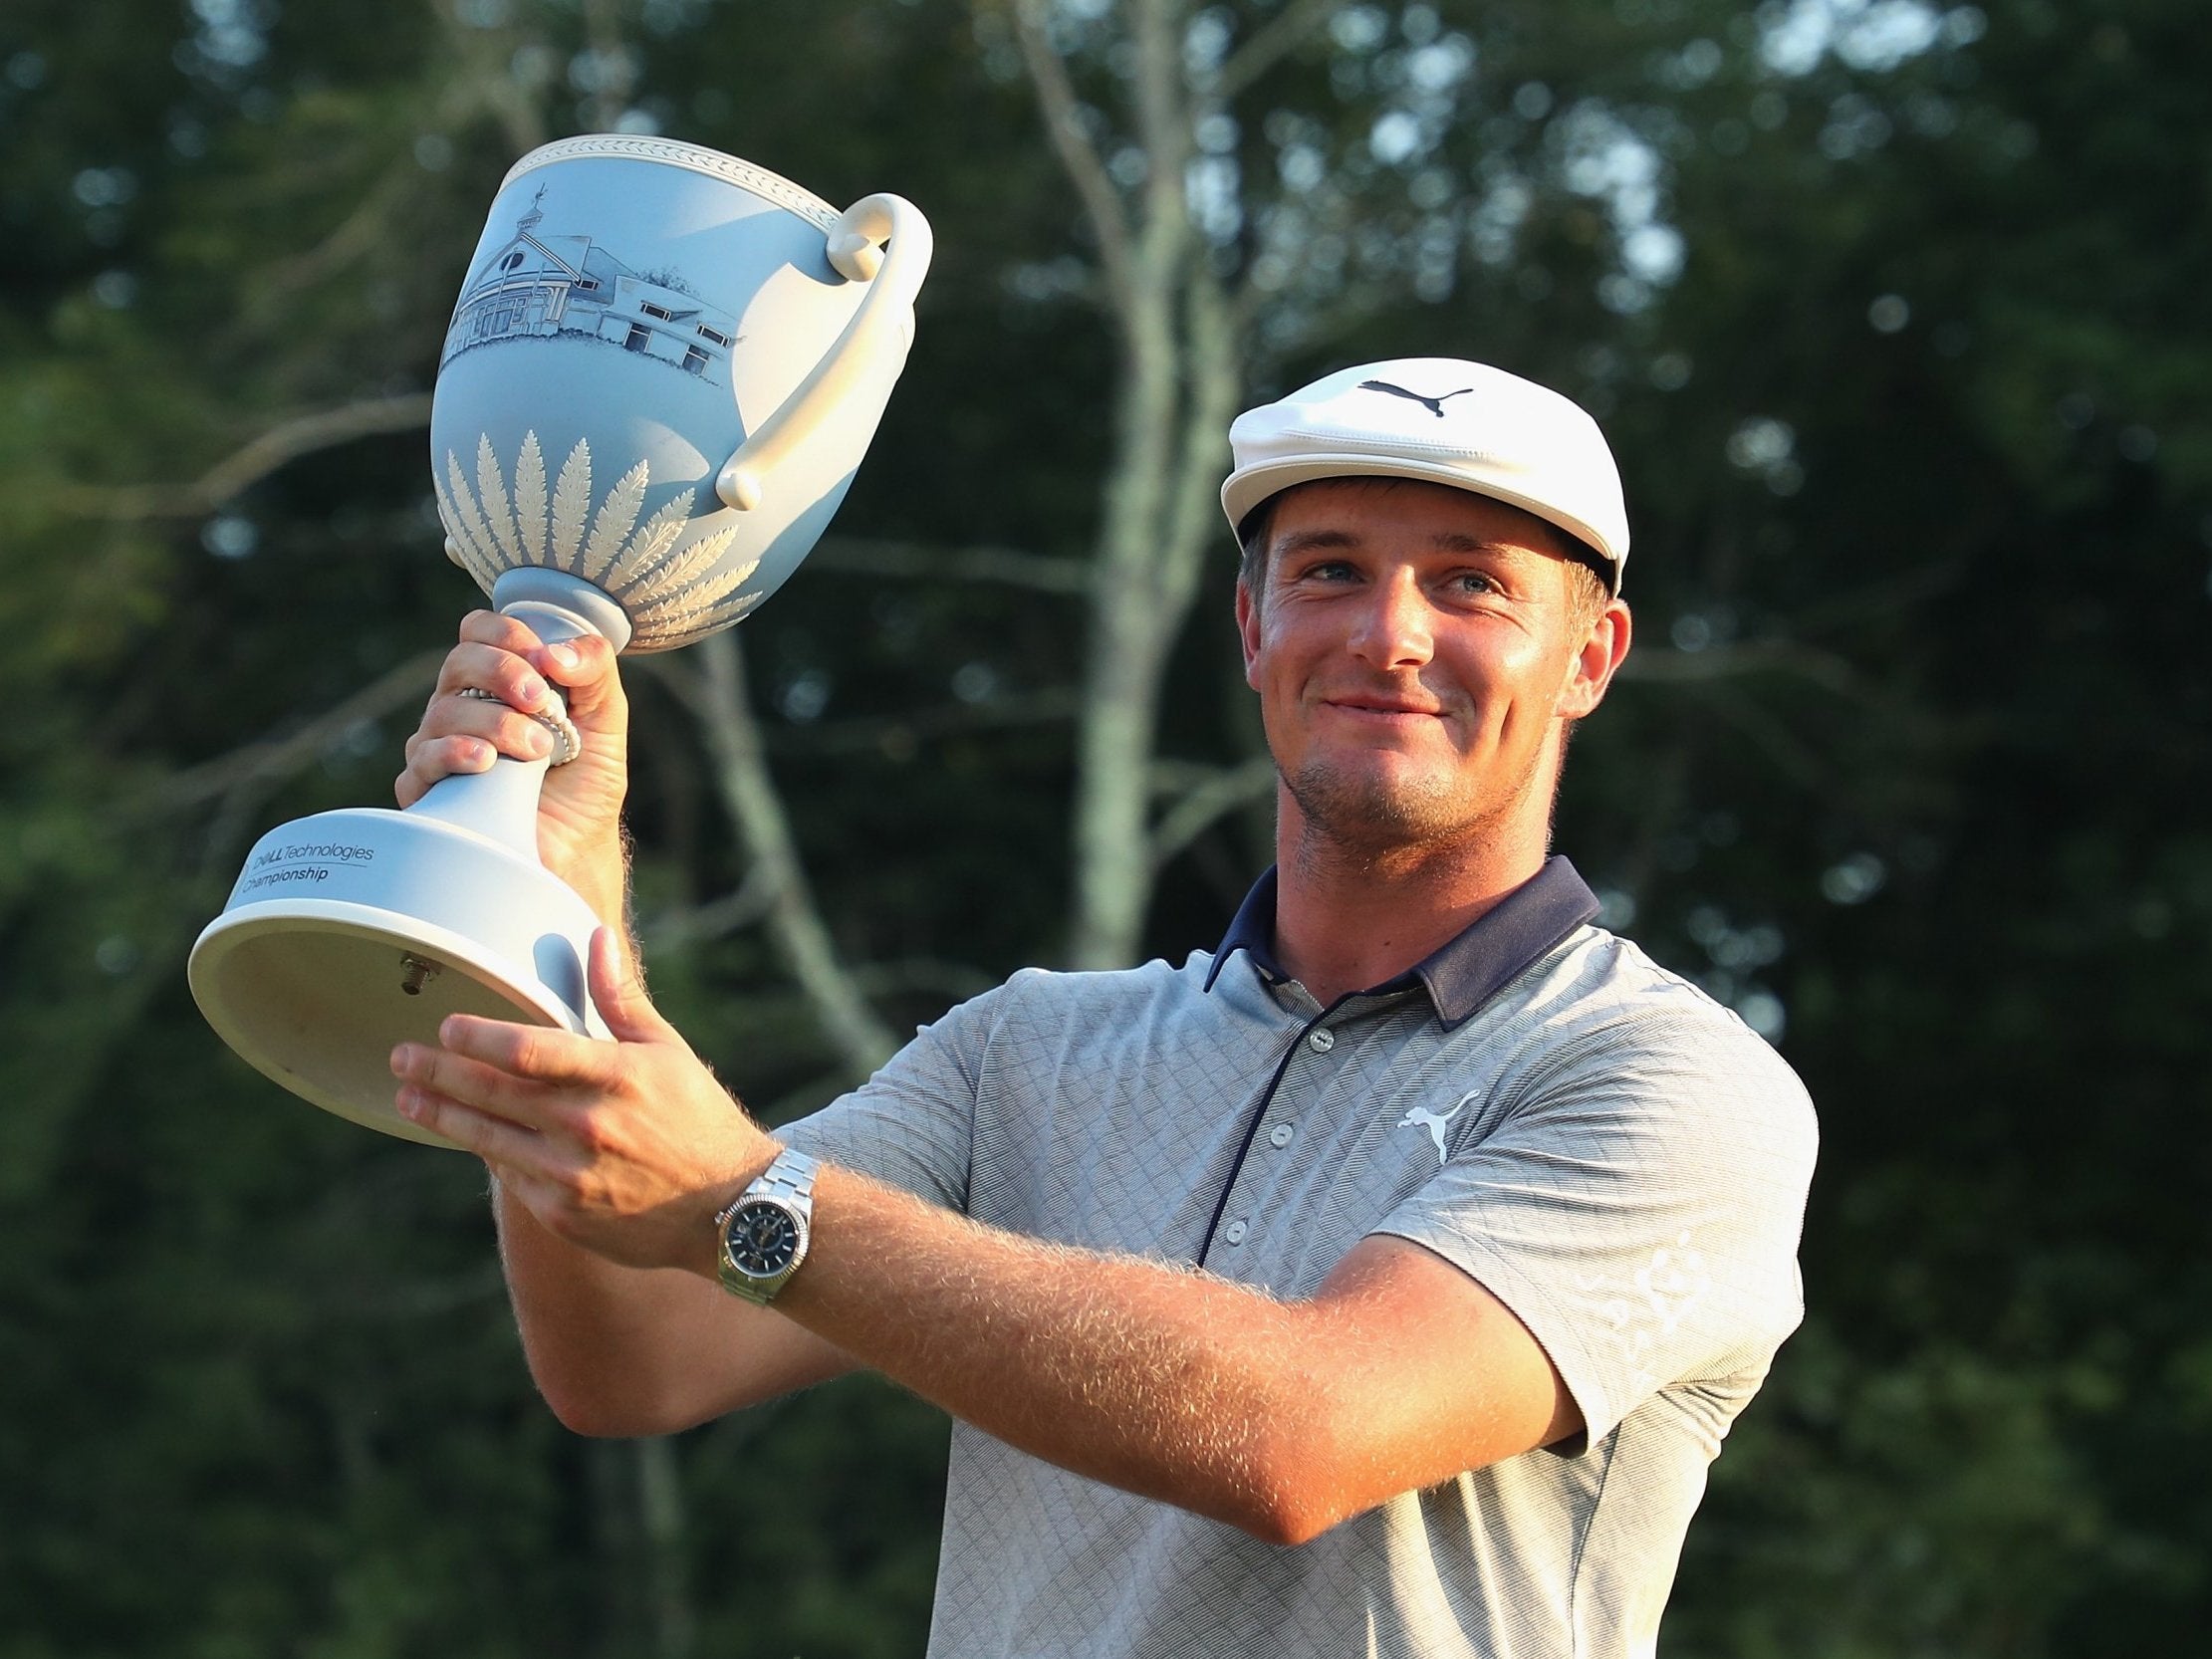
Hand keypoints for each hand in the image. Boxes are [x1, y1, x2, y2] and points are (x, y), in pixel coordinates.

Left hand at [389, 928, 774, 1276]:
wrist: (730, 1208)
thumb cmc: (697, 1118)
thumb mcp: (668, 1050)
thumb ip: (620, 997)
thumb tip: (593, 938)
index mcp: (616, 1077)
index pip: (531, 1052)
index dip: (480, 1037)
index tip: (446, 1025)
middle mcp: (588, 1127)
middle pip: (494, 1094)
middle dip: (439, 1072)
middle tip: (400, 1055)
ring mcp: (572, 1176)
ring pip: (488, 1139)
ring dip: (442, 1115)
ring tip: (407, 1095)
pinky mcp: (563, 1214)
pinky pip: (509, 1176)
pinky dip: (483, 1151)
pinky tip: (462, 1132)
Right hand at [396, 609, 630, 894]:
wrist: (577, 848)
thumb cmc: (586, 781)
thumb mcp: (606, 719)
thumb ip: (593, 671)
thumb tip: (555, 652)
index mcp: (497, 682)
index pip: (479, 633)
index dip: (506, 635)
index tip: (543, 661)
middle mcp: (462, 707)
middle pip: (458, 663)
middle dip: (503, 674)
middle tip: (541, 703)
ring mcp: (439, 746)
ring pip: (444, 711)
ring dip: (497, 723)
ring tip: (538, 752)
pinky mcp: (428, 790)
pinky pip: (424, 760)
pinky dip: (456, 753)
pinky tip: (486, 762)